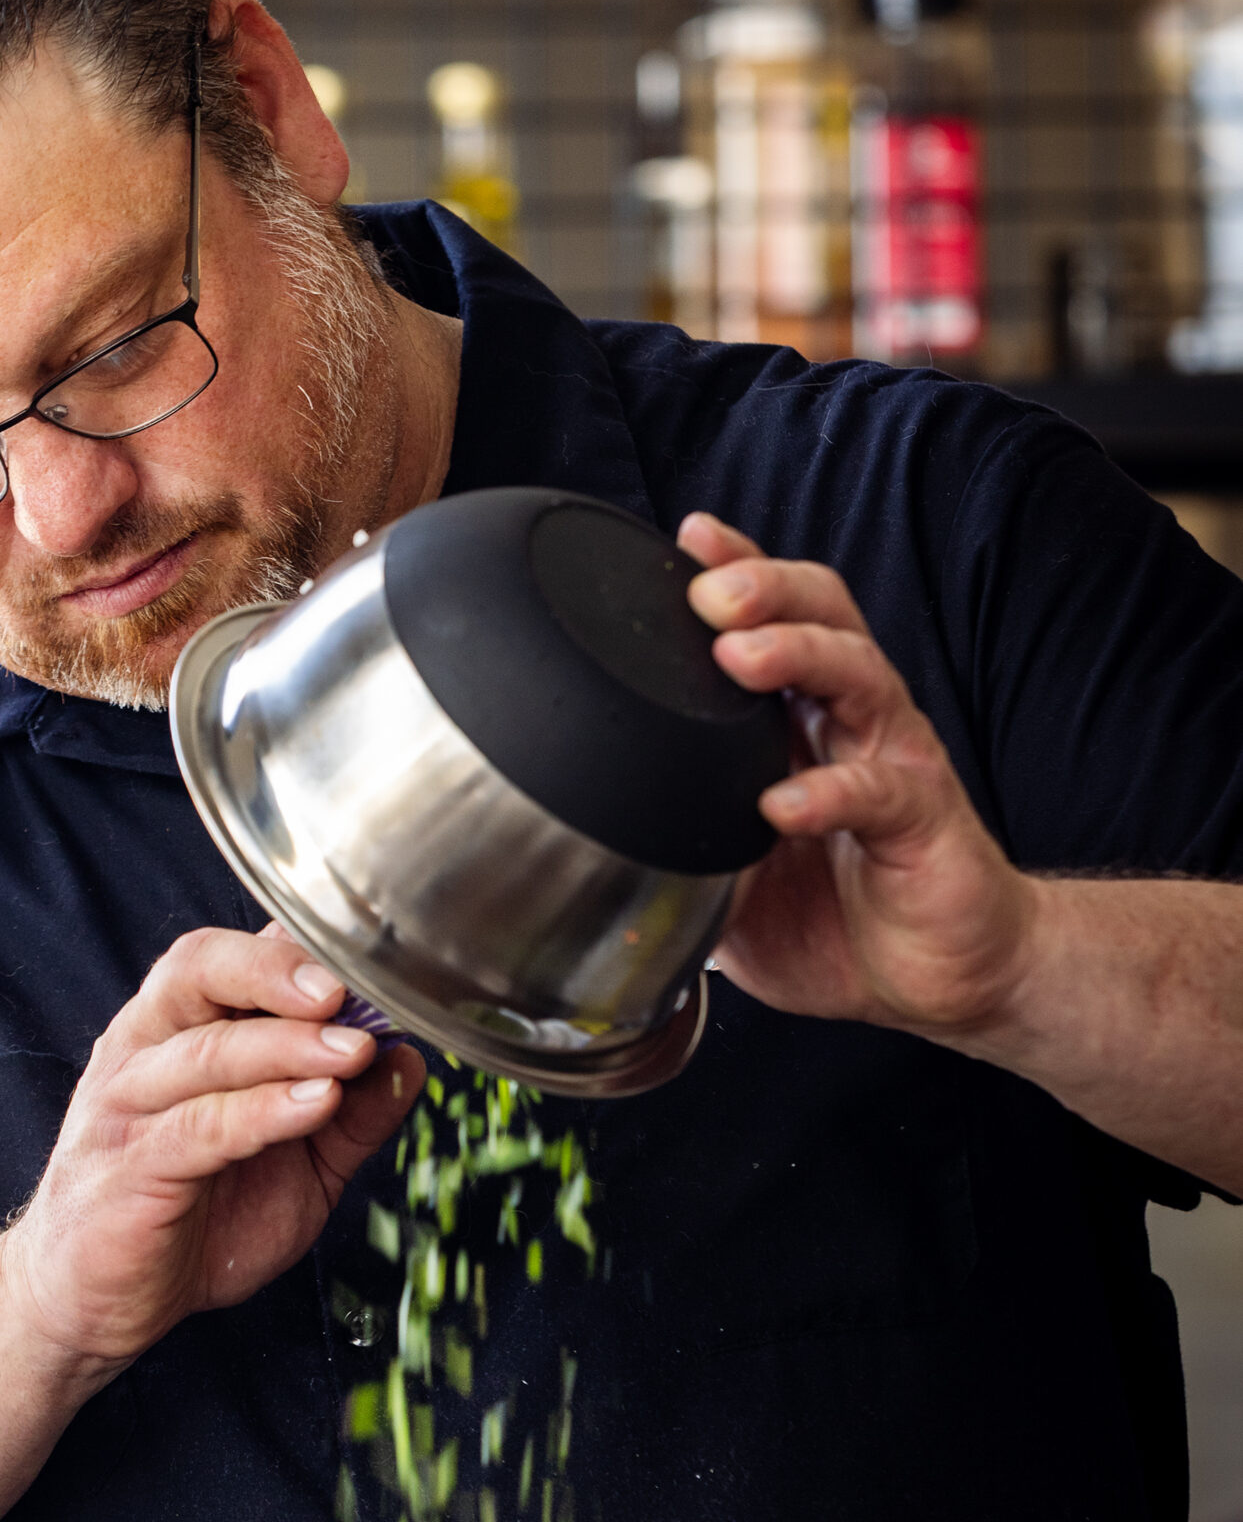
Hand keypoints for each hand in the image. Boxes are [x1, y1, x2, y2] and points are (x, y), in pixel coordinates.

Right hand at [1, 925, 424, 1372]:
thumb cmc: (189, 1219)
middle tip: (347, 991)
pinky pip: (198, 1128)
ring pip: (206, 1050)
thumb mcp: (297, 1167)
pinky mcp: (128, 1171)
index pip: (229, 954)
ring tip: (353, 1052)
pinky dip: (261, 1112)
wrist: (93, 1304)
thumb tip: (409, 1061)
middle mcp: (143, 1051)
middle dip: (278, 972)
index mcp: (178, 1030)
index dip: (295, 947)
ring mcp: (128, 1107)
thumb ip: (351, 1115)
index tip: (365, 959)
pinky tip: (314, 1106)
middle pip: (200, 970)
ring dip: (288, 1046)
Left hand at [680, 511, 1036, 1037]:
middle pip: (821, 616)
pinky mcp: (924, 821)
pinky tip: (783, 803)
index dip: (736, 570)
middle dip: (764, 588)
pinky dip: (829, 792)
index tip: (685, 542)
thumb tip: (584, 848)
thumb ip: (670, 850)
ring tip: (738, 654)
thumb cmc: (837, 916)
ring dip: (796, 653)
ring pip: (857, 674)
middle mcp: (852, 721)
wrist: (937, 979)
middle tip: (709, 591)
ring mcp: (893, 763)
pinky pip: (879, 794)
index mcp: (802, 718)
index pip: (775, 618)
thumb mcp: (729, 879)